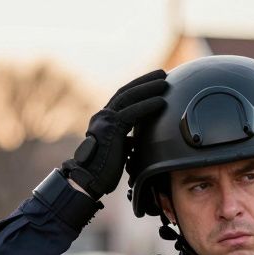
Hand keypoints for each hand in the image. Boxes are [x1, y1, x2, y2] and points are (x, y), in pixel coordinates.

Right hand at [61, 70, 167, 198]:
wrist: (89, 180)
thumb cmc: (104, 170)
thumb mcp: (118, 150)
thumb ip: (126, 140)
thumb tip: (135, 140)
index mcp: (104, 119)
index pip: (123, 98)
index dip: (139, 87)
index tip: (154, 81)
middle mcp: (103, 116)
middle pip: (127, 92)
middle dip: (145, 81)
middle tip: (162, 74)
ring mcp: (105, 120)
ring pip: (129, 98)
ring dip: (148, 89)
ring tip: (165, 83)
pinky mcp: (111, 129)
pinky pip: (132, 113)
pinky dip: (148, 106)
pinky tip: (161, 102)